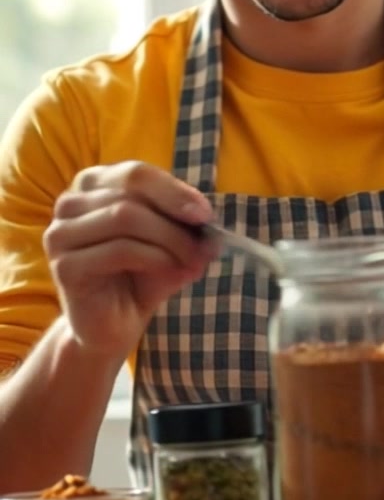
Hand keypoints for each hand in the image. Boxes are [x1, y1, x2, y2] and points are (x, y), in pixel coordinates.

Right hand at [44, 161, 218, 360]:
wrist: (114, 325)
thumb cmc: (140, 275)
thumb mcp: (168, 240)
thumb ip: (183, 224)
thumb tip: (207, 219)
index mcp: (93, 184)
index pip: (136, 174)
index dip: (173, 191)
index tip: (205, 214)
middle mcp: (70, 202)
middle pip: (132, 194)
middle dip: (175, 218)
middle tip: (205, 243)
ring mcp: (61, 233)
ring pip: (125, 217)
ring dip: (169, 239)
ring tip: (193, 261)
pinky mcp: (65, 266)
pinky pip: (119, 249)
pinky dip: (155, 257)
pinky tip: (172, 271)